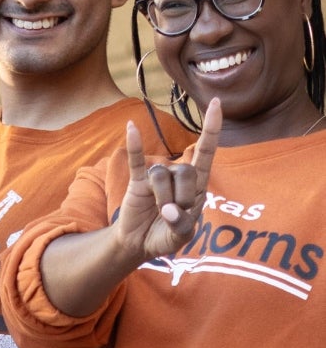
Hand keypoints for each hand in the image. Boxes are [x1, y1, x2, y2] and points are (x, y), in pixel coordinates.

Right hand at [116, 97, 221, 258]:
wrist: (138, 243)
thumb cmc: (164, 237)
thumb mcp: (180, 238)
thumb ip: (181, 224)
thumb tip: (167, 209)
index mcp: (197, 187)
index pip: (206, 153)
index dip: (211, 129)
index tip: (217, 104)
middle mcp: (178, 177)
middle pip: (185, 171)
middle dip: (179, 196)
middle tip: (170, 214)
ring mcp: (157, 177)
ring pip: (162, 174)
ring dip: (160, 196)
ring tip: (157, 210)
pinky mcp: (137, 181)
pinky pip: (136, 160)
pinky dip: (134, 145)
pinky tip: (131, 127)